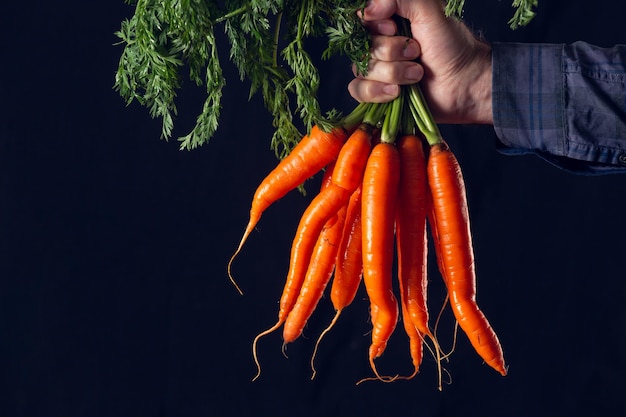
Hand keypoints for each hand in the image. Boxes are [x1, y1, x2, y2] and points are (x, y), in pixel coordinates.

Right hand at [348, 0, 492, 123]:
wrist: (465, 84)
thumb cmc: (453, 46)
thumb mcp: (431, 10)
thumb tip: (368, 11)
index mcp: (390, 20)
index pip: (363, 18)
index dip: (374, 26)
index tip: (394, 29)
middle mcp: (382, 43)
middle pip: (361, 46)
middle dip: (390, 52)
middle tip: (416, 53)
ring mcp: (379, 69)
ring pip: (362, 69)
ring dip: (392, 73)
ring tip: (417, 74)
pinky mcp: (380, 93)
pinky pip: (359, 90)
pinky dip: (377, 91)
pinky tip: (396, 92)